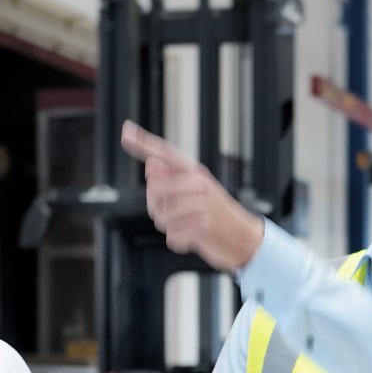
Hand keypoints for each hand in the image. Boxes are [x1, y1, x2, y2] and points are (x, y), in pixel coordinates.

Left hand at [120, 120, 264, 270]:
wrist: (245, 238)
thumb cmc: (218, 215)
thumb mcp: (200, 192)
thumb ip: (174, 179)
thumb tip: (151, 166)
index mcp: (196, 173)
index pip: (166, 154)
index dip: (144, 143)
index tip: (126, 132)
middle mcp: (198, 185)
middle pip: (153, 189)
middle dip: (155, 205)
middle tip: (172, 213)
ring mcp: (201, 205)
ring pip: (160, 215)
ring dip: (168, 226)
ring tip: (185, 225)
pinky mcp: (202, 227)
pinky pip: (172, 235)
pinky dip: (178, 241)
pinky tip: (191, 237)